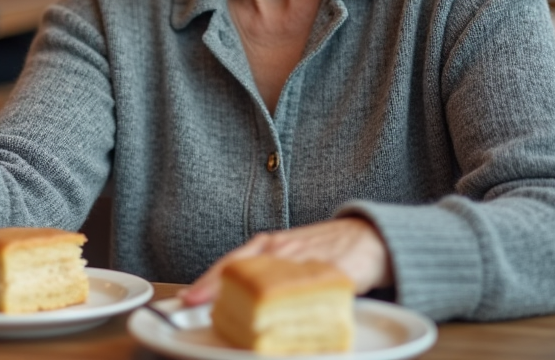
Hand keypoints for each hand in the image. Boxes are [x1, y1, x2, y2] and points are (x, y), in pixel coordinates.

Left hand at [181, 218, 392, 305]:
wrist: (370, 237)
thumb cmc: (326, 249)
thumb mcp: (292, 256)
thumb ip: (270, 274)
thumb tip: (242, 306)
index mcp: (270, 246)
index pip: (231, 263)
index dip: (208, 281)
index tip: (184, 297)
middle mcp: (281, 249)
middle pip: (239, 268)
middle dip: (213, 287)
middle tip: (190, 304)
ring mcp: (302, 259)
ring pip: (265, 280)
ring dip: (243, 298)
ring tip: (224, 315)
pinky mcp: (326, 272)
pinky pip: (302, 291)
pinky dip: (286, 304)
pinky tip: (274, 317)